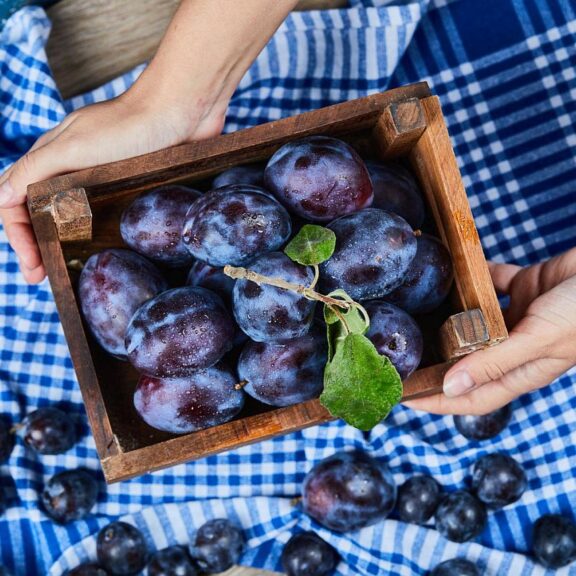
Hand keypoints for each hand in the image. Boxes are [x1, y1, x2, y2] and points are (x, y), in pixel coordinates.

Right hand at [0, 93, 224, 283]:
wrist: (182, 110)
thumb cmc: (129, 125)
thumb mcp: (75, 146)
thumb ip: (36, 169)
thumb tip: (3, 196)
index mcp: (51, 158)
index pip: (15, 200)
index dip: (17, 235)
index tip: (32, 266)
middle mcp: (72, 170)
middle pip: (39, 211)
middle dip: (34, 245)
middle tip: (42, 277)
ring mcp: (101, 178)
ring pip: (71, 215)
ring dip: (62, 242)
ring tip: (66, 269)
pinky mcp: (130, 185)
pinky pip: (105, 214)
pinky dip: (94, 234)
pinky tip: (101, 250)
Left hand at [404, 248, 575, 414]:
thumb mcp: (538, 340)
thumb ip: (494, 363)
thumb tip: (451, 389)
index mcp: (523, 370)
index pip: (472, 397)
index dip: (438, 402)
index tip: (403, 397)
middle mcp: (518, 347)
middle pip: (468, 362)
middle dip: (436, 363)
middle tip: (400, 357)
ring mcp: (522, 317)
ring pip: (477, 323)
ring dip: (452, 320)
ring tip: (416, 317)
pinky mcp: (527, 288)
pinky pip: (493, 284)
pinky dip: (476, 279)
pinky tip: (455, 272)